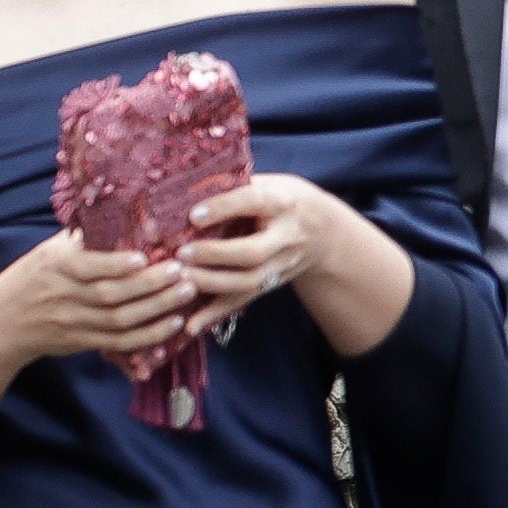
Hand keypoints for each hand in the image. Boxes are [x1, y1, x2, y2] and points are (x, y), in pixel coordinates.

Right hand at [0, 230, 201, 366]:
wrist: (2, 321)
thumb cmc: (33, 276)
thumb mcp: (49, 251)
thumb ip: (81, 238)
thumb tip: (120, 210)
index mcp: (55, 267)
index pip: (88, 266)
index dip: (117, 265)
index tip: (145, 257)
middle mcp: (64, 296)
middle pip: (110, 295)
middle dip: (150, 285)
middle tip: (183, 272)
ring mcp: (74, 322)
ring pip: (120, 320)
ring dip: (157, 309)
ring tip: (187, 293)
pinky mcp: (83, 342)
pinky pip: (120, 343)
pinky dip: (149, 336)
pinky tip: (173, 325)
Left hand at [178, 172, 411, 360]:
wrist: (326, 231)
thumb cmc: (286, 201)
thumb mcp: (271, 183)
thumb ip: (237, 186)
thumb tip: (187, 189)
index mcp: (283, 202)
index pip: (253, 203)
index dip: (223, 209)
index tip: (193, 215)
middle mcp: (286, 236)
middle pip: (253, 253)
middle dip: (215, 255)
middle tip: (182, 253)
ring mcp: (282, 265)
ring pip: (249, 282)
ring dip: (212, 284)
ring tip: (181, 278)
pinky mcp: (272, 284)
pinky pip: (243, 301)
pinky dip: (215, 314)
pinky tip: (191, 324)